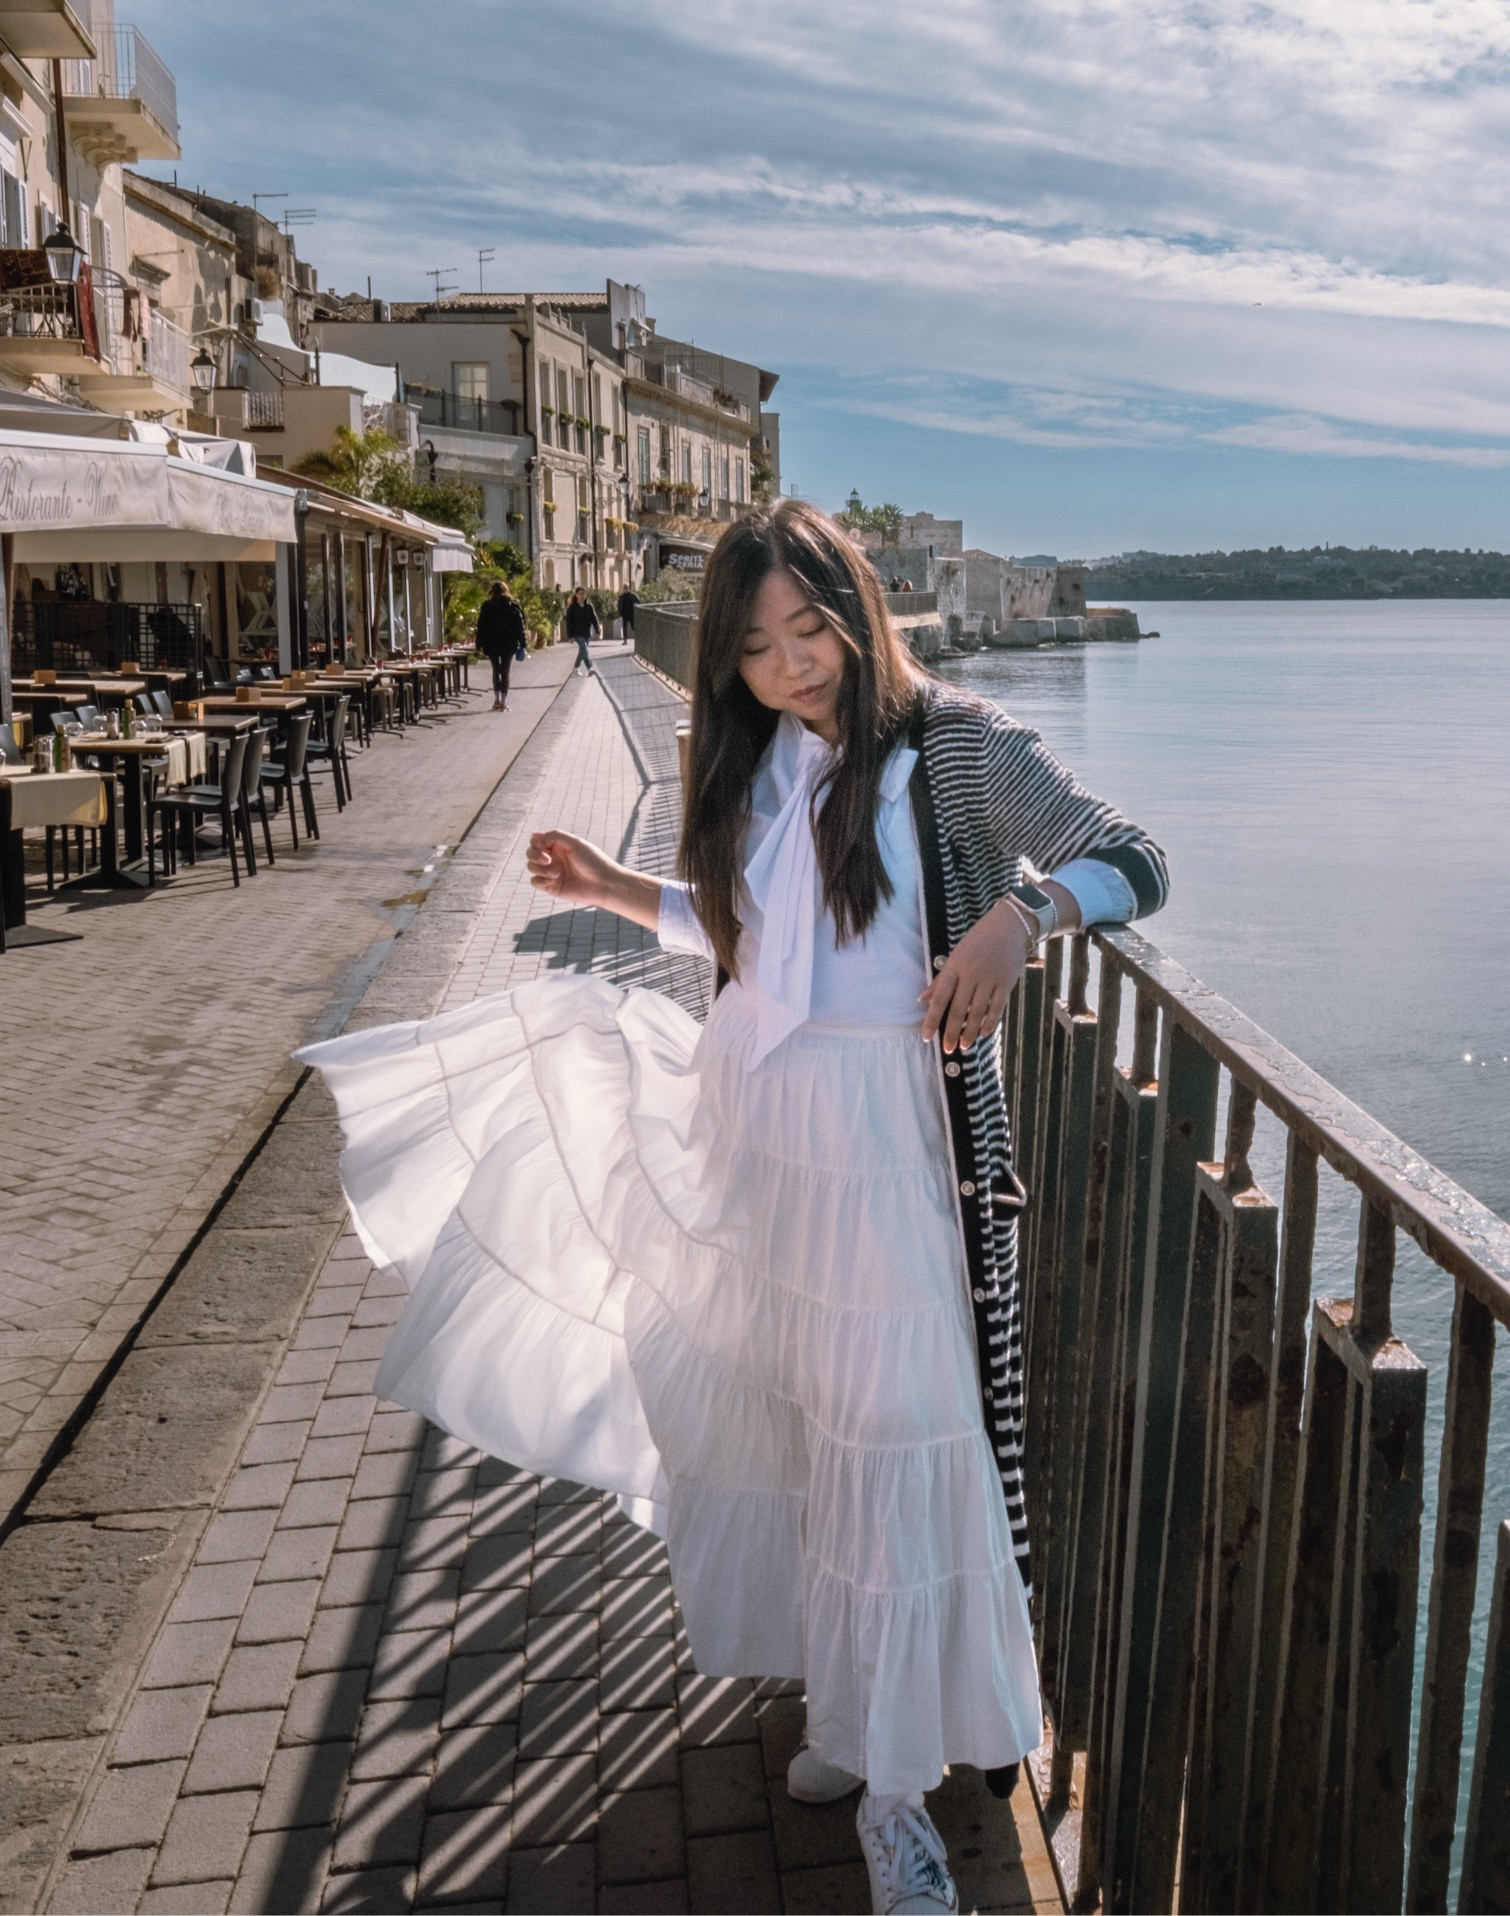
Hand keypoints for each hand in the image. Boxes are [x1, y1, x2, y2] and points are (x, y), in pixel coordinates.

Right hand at [527, 831, 620, 907]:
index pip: (536, 841)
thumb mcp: (575, 843)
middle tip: (548, 860)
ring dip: (539, 869)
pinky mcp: (551, 887)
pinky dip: (540, 880)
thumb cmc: (593, 861)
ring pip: (531, 867)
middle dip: (534, 855)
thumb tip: (533, 835)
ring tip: (556, 873)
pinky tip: (553, 880)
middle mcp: (553, 858)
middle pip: (530, 853)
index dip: (536, 843)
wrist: (603, 884)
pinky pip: (534, 882)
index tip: (545, 846)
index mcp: (558, 846)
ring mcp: (551, 873)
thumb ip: (554, 836)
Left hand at [920, 899, 1031, 1053]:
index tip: (926, 1037)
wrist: (1010, 925)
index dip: (932, 1019)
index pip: (940, 998)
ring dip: (970, 1031)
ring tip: (965, 1045)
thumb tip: (921, 999)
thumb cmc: (978, 940)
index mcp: (954, 966)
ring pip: (978, 1012)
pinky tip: (983, 1034)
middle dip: (951, 1032)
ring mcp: (990, 978)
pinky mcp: (1007, 982)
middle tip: (948, 1049)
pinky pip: (997, 1007)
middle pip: (959, 1009)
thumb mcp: (956, 955)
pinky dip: (990, 1022)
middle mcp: (971, 974)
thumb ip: (940, 979)